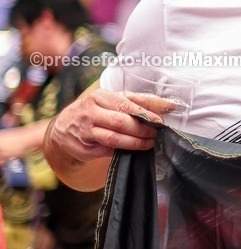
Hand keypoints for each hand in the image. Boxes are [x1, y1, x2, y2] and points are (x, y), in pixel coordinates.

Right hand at [45, 88, 171, 164]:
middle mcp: (90, 113)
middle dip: (141, 130)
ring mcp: (85, 132)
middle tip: (155, 134)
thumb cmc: (97, 110)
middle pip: (120, 122)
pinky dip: (122, 151)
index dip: (144, 114)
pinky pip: (107, 151)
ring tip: (148, 143)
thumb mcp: (115, 100)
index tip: (159, 121)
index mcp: (99, 97)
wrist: (63, 127)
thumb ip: (141, 101)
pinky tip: (134, 150)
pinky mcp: (84, 148)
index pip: (125, 105)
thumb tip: (169, 105)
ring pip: (113, 139)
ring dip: (134, 143)